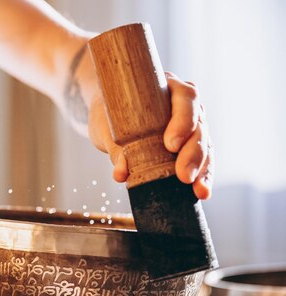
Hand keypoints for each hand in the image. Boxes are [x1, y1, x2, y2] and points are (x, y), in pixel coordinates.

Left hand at [89, 72, 213, 199]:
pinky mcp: (189, 144)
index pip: (185, 99)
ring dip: (204, 169)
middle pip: (199, 125)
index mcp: (168, 86)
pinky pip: (201, 158)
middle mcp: (185, 104)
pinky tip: (200, 192)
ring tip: (199, 191)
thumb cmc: (108, 111)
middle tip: (184, 176)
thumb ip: (115, 148)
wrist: (107, 111)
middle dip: (194, 153)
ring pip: (205, 144)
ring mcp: (191, 124)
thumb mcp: (106, 125)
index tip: (171, 145)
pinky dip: (202, 175)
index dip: (183, 121)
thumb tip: (122, 173)